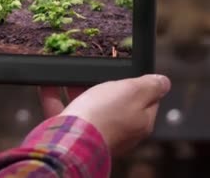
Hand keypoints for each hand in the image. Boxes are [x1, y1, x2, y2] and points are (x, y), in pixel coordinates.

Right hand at [39, 74, 170, 156]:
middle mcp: (118, 131)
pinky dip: (53, 96)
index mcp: (139, 122)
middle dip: (104, 85)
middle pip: (114, 103)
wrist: (72, 139)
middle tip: (97, 69)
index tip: (128, 71)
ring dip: (77, 88)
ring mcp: (94, 132)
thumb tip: (163, 82)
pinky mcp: (71, 133)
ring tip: (70, 72)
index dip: (138, 84)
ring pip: (86, 106)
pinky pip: (61, 112)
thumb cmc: (105, 116)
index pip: (146, 100)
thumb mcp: (135, 91)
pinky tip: (46, 84)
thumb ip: (151, 86)